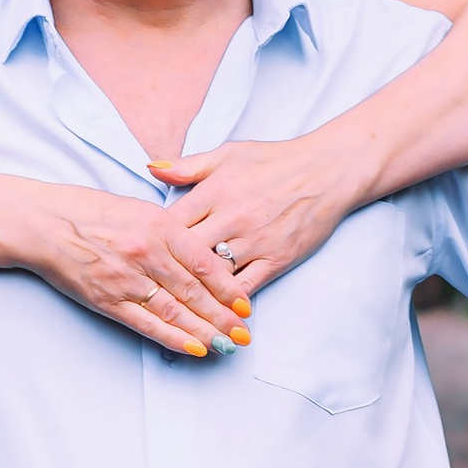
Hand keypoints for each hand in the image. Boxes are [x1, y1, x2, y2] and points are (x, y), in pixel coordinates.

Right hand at [27, 188, 251, 356]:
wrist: (42, 223)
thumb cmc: (86, 212)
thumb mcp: (137, 208)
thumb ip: (169, 230)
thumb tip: (198, 256)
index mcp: (159, 225)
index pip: (204, 263)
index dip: (228, 288)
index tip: (244, 304)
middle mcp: (147, 252)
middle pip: (195, 291)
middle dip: (224, 316)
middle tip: (244, 334)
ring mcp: (126, 278)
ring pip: (176, 310)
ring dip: (205, 331)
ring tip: (226, 345)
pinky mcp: (107, 299)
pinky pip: (146, 323)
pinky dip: (172, 337)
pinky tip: (193, 347)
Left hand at [149, 139, 357, 296]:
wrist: (326, 170)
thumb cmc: (275, 160)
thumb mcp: (228, 154)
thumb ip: (188, 165)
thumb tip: (151, 168)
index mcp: (215, 192)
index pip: (171, 223)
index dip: (153, 240)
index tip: (141, 253)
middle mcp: (231, 219)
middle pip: (186, 254)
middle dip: (165, 271)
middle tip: (147, 288)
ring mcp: (254, 242)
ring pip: (212, 275)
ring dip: (192, 293)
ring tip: (171, 310)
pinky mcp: (276, 259)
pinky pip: (245, 287)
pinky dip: (227, 302)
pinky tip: (211, 314)